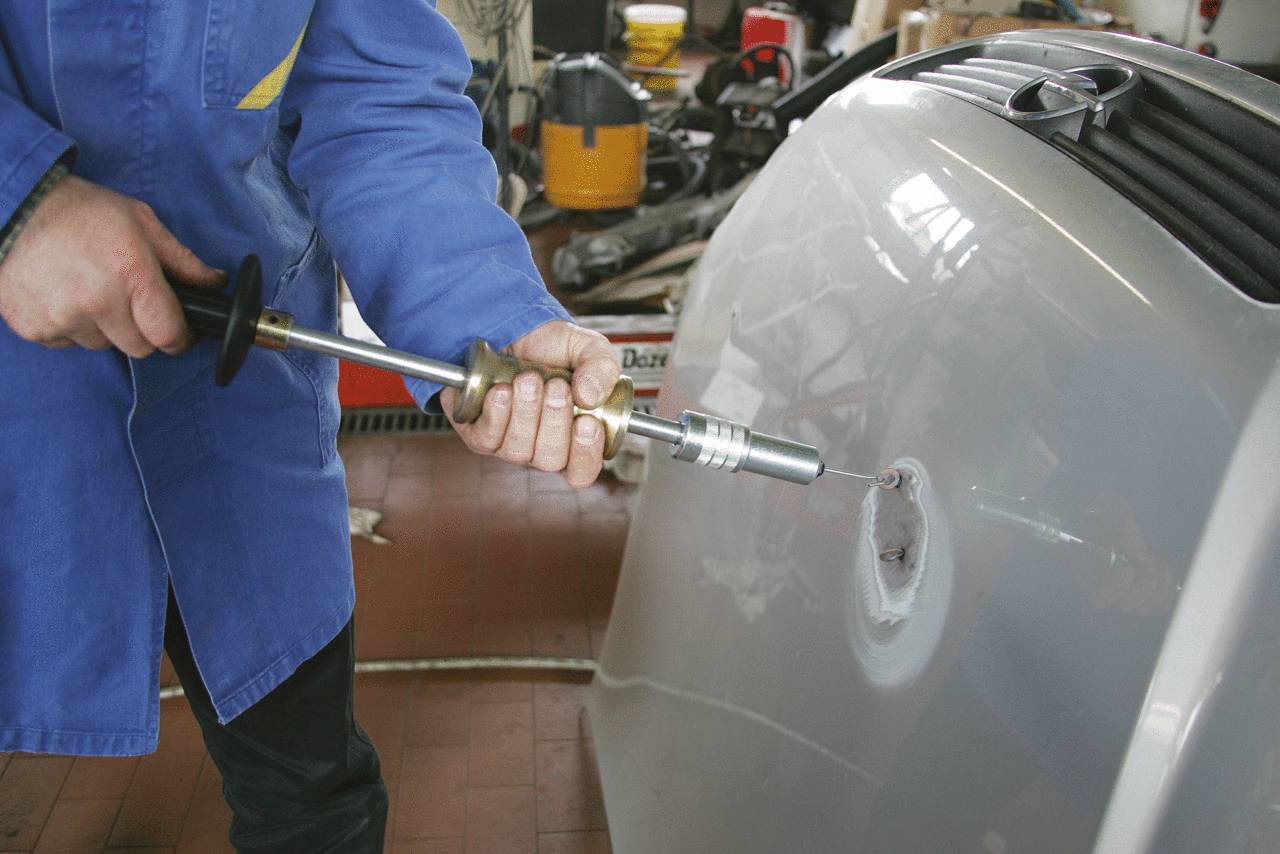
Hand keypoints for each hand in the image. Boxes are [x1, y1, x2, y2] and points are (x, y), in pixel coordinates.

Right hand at [0, 175, 223, 355]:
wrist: (12, 207)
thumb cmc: (80, 210)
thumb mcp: (140, 222)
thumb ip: (181, 260)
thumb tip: (214, 282)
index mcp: (130, 274)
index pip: (168, 334)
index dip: (179, 337)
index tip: (179, 332)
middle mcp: (97, 301)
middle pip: (139, 348)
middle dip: (143, 331)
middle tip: (129, 302)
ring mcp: (62, 318)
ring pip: (102, 345)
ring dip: (104, 328)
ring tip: (90, 291)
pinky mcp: (34, 328)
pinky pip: (67, 343)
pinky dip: (71, 327)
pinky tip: (63, 295)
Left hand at [442, 321, 621, 487]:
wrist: (511, 330)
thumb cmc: (553, 347)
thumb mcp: (589, 348)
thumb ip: (602, 369)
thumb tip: (590, 398)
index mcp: (576, 437)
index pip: (583, 470)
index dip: (586, 454)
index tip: (588, 422)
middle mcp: (543, 448)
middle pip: (551, 461)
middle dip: (555, 422)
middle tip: (557, 386)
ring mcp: (510, 446)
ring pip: (519, 450)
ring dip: (526, 412)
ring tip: (528, 379)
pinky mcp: (480, 436)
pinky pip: (487, 439)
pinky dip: (497, 413)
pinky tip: (502, 390)